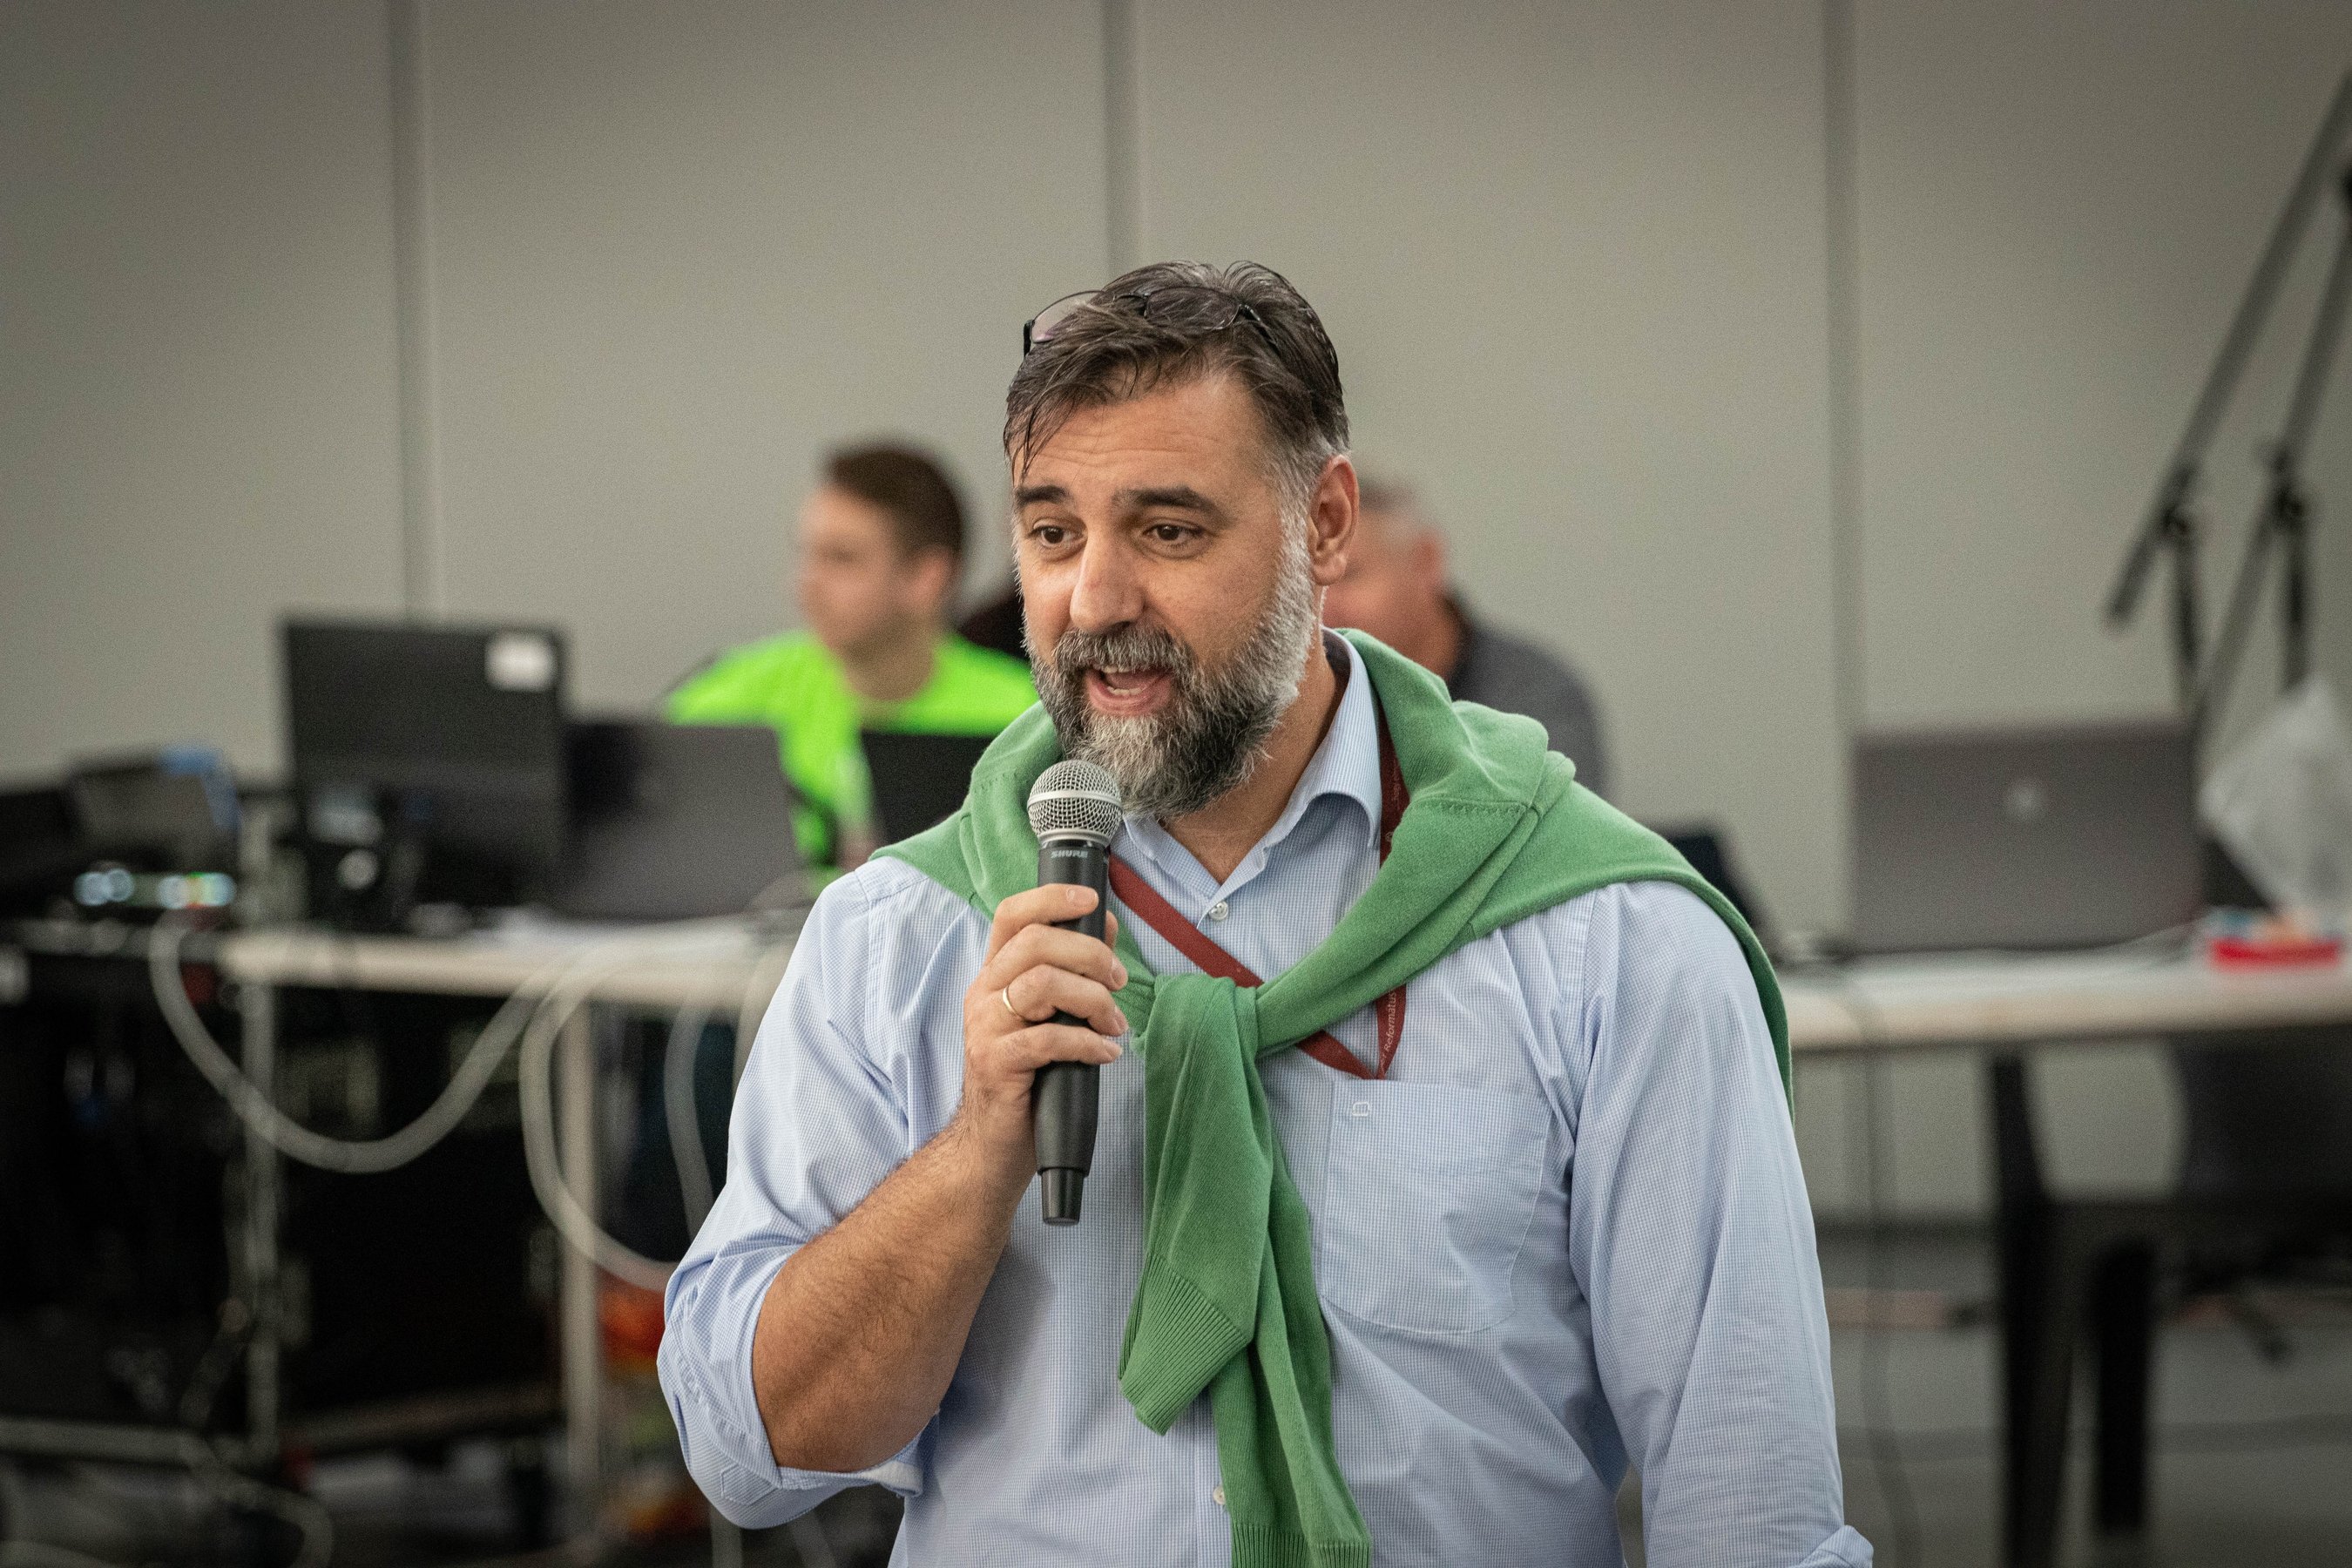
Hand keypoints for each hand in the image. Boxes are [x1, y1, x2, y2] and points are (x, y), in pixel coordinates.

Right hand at [955, 884, 1127, 1160]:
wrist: (991, 1143)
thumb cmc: (1027, 1076)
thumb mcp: (1047, 1016)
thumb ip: (1071, 972)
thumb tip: (1105, 926)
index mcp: (995, 975)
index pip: (1012, 915)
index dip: (1052, 898)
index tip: (1091, 899)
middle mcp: (984, 994)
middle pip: (1035, 942)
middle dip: (1090, 954)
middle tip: (1118, 982)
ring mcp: (986, 1028)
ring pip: (1041, 984)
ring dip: (1092, 999)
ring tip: (1114, 1024)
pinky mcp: (996, 1064)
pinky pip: (1047, 1039)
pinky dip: (1087, 1043)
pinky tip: (1105, 1053)